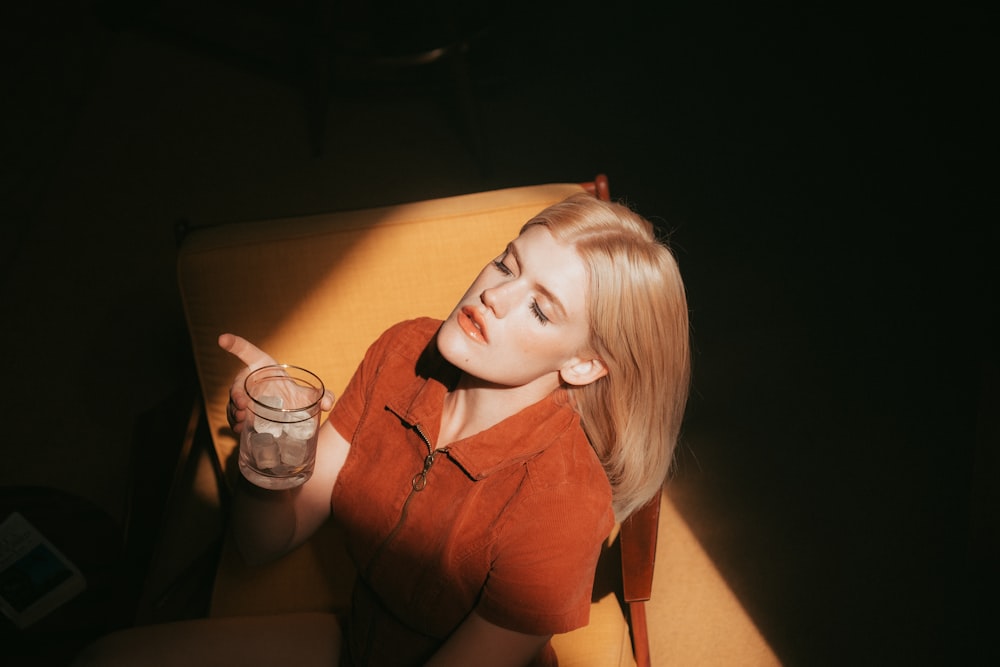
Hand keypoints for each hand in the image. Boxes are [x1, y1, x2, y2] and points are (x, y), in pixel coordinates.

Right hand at [217, 333, 334, 432]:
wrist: (291, 418)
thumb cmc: (297, 398)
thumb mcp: (311, 396)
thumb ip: (324, 396)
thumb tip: (328, 403)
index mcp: (263, 367)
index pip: (246, 352)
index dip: (234, 344)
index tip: (222, 338)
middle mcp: (251, 381)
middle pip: (238, 383)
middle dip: (237, 393)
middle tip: (242, 404)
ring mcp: (245, 398)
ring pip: (233, 402)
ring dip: (234, 411)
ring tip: (241, 420)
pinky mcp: (243, 414)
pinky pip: (233, 417)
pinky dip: (235, 423)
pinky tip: (240, 429)